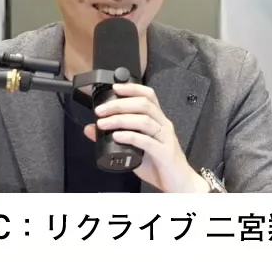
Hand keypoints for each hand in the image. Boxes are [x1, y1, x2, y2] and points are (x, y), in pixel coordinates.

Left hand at [82, 82, 205, 193]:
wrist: (181, 184)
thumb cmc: (160, 165)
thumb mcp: (134, 149)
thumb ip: (116, 137)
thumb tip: (90, 129)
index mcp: (158, 121)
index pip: (148, 96)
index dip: (132, 88)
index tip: (114, 88)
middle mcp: (164, 126)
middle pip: (143, 105)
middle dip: (119, 105)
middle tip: (101, 111)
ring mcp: (165, 138)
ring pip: (144, 120)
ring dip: (120, 119)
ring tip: (103, 124)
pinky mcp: (165, 153)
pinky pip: (147, 141)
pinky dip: (130, 136)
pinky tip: (117, 137)